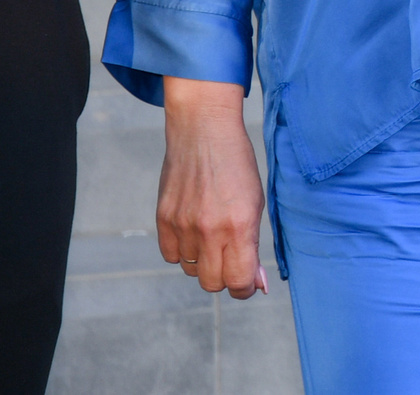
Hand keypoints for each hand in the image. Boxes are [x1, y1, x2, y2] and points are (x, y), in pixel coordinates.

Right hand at [157, 78, 267, 298]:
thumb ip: (254, 245)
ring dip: (203, 261)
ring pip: (191, 270)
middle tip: (231, 258)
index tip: (248, 282)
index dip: (245, 288)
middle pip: (213, 283)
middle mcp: (209, 229)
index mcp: (239, 225)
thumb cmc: (238, 165)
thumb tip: (256, 284)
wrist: (204, 131)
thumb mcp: (256, 202)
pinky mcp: (163, 219)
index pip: (238, 282)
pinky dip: (183, 251)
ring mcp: (183, 225)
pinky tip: (193, 231)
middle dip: (225, 277)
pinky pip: (171, 256)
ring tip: (212, 235)